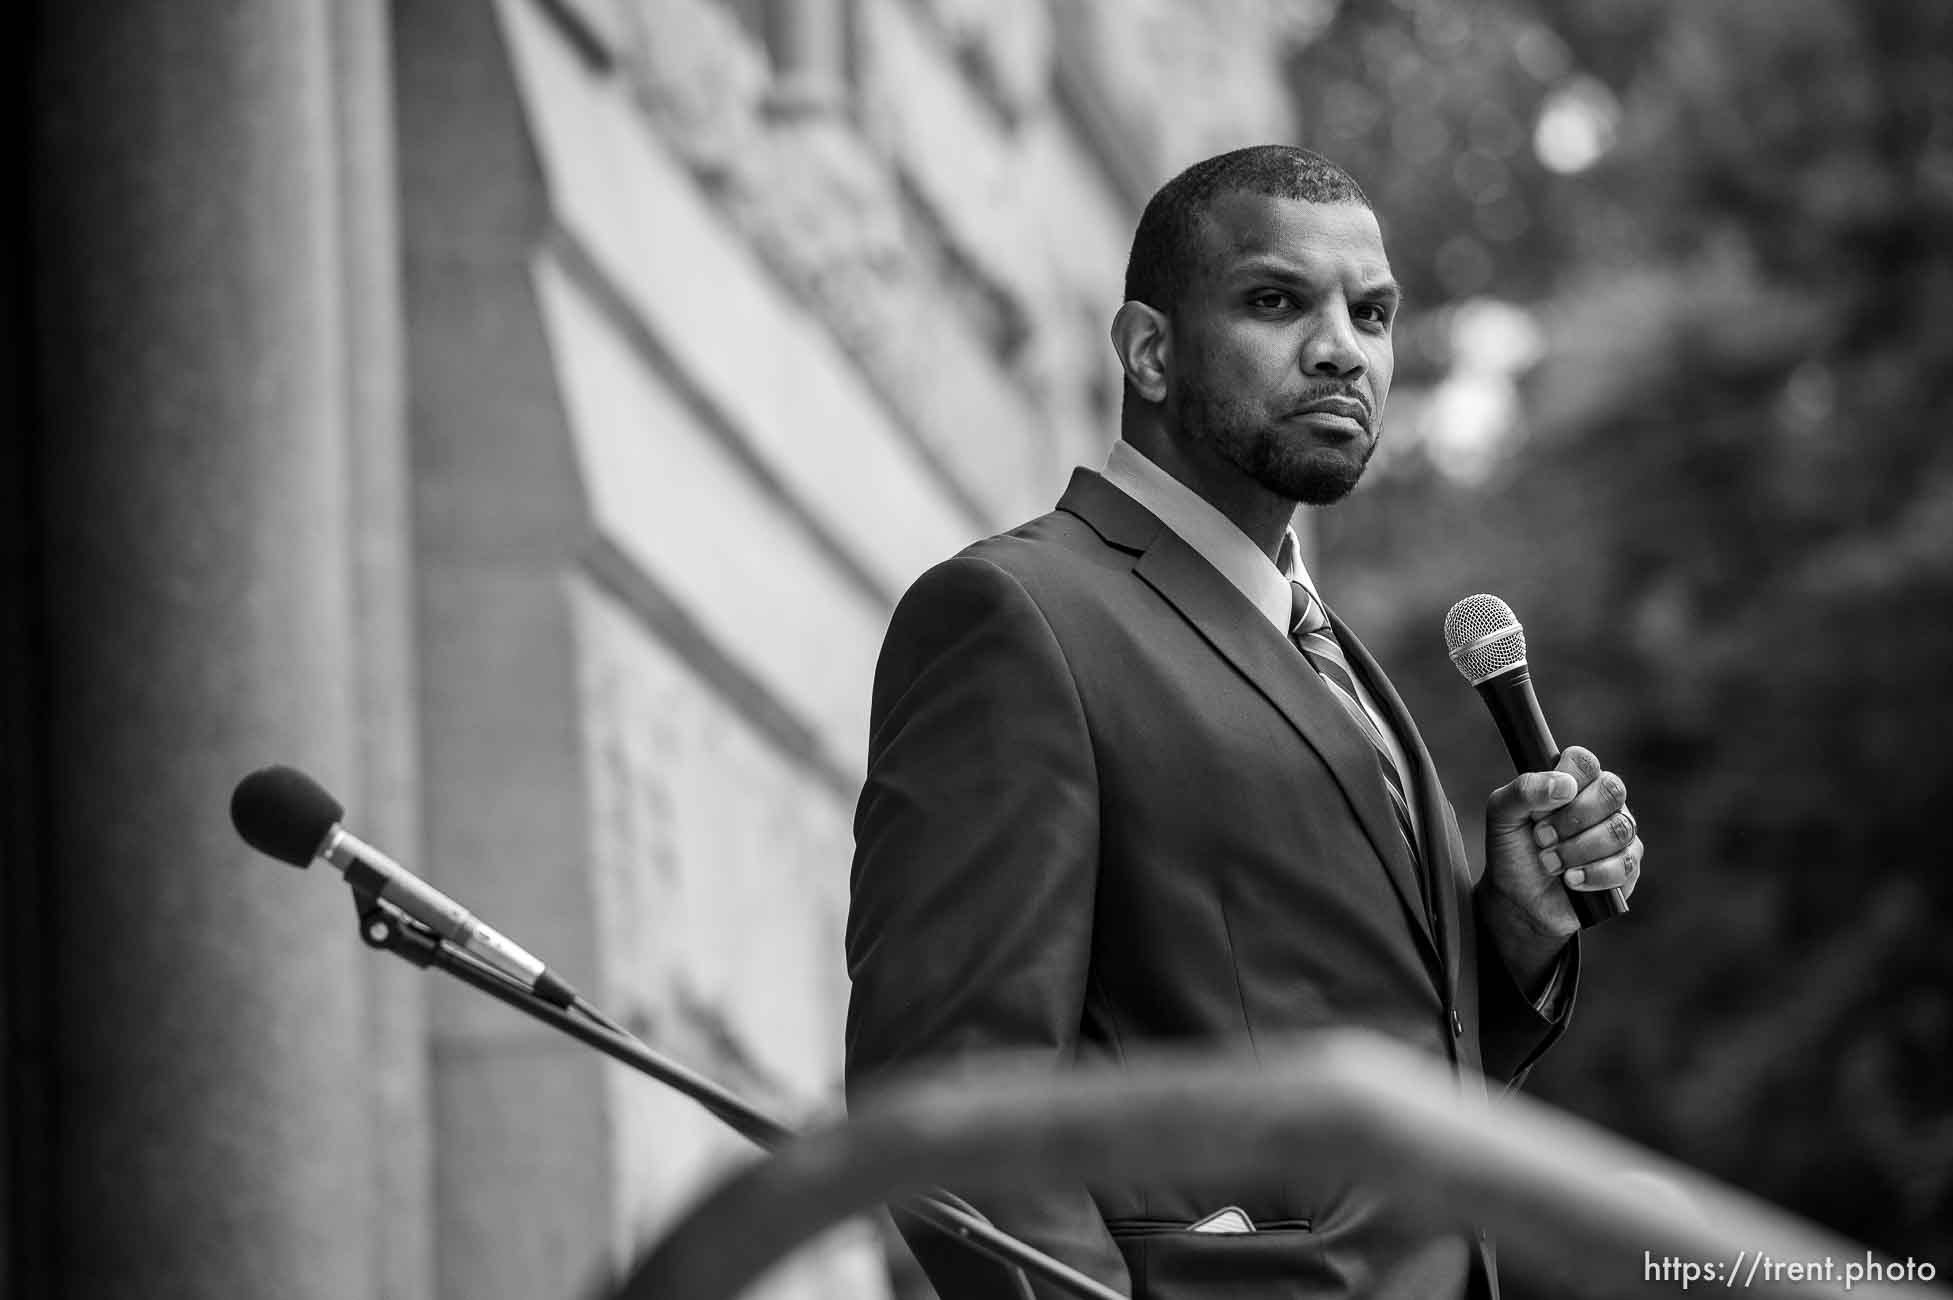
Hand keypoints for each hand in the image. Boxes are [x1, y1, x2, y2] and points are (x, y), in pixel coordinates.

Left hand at [1482, 745, 1642, 942]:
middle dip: (1571, 820)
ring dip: (1576, 850)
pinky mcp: (1628, 866)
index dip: (1564, 782)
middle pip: (1611, 790)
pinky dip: (1591, 874)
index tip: (1538, 810)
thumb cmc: (1513, 851)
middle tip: (1542, 838)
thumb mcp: (1502, 815)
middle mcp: (1602, 802)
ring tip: (1550, 864)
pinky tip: (1571, 880)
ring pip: (1618, 828)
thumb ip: (1524, 790)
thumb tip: (1565, 785)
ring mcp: (1619, 833)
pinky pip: (1624, 864)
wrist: (1519, 901)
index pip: (1585, 761)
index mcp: (1573, 781)